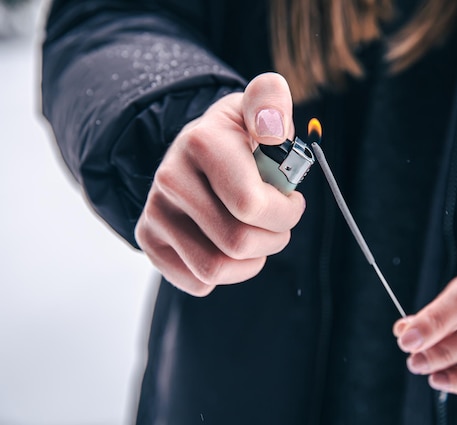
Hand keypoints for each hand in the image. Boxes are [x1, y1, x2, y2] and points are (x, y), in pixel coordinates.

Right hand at [135, 73, 305, 295]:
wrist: (195, 151)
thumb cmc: (239, 136)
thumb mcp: (259, 106)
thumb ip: (272, 102)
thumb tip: (273, 128)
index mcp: (202, 143)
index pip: (251, 206)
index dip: (285, 213)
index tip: (292, 200)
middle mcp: (170, 178)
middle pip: (237, 242)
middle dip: (273, 238)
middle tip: (277, 221)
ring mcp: (155, 211)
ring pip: (215, 269)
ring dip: (251, 260)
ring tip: (257, 235)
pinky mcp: (149, 240)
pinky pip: (197, 282)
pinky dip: (225, 274)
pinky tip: (228, 244)